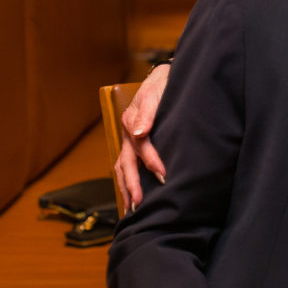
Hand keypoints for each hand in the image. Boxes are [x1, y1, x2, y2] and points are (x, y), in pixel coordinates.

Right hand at [116, 63, 169, 210]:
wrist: (165, 76)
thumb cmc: (164, 82)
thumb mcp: (157, 88)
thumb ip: (149, 110)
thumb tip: (139, 132)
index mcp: (131, 120)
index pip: (140, 145)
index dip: (151, 160)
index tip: (163, 174)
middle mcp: (127, 133)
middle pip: (125, 163)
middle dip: (132, 184)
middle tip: (139, 204)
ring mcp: (128, 141)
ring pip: (122, 168)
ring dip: (126, 188)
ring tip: (131, 210)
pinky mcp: (134, 145)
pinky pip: (127, 166)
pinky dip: (127, 183)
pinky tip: (132, 198)